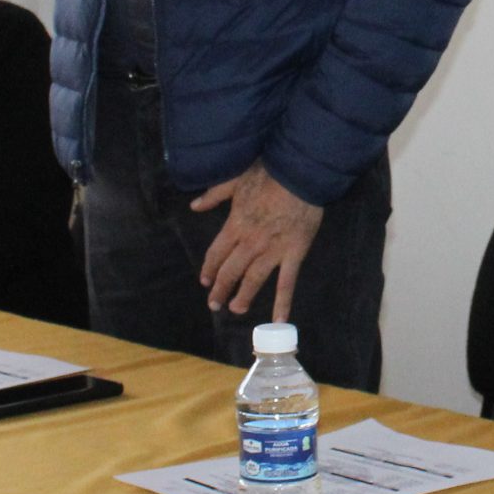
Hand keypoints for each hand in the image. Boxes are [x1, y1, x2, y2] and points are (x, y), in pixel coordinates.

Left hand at [193, 163, 323, 320]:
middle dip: (221, 290)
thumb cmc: (267, 173)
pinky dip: (283, 303)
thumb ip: (214, 194)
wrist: (299, 173)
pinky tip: (279, 320)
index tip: (205, 282)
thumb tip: (194, 206)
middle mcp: (250, 243)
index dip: (209, 270)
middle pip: (231, 271)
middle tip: (215, 304)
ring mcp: (272, 251)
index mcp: (235, 225)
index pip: (216, 254)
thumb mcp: (235, 179)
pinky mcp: (294, 254)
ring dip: (243, 297)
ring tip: (236, 309)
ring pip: (253, 280)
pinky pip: (287, 283)